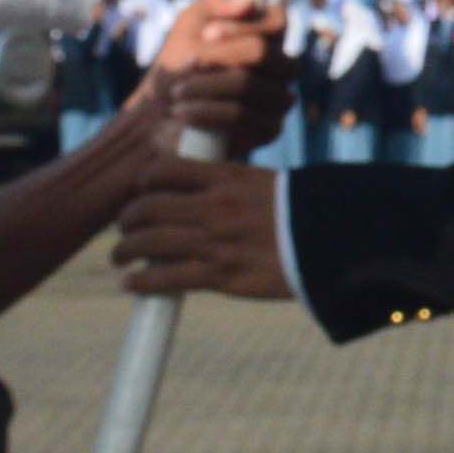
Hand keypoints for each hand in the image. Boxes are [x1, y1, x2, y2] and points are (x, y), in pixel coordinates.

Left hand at [113, 156, 292, 300]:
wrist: (334, 241)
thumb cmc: (303, 212)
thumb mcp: (263, 183)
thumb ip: (229, 184)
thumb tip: (203, 187)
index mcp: (225, 178)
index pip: (164, 169)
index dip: (143, 180)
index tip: (140, 190)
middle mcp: (214, 207)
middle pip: (148, 207)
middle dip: (128, 219)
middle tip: (124, 227)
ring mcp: (215, 242)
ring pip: (149, 243)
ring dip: (125, 250)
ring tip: (119, 256)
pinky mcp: (221, 276)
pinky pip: (167, 278)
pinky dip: (141, 281)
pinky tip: (130, 283)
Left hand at [146, 0, 295, 156]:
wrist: (159, 117)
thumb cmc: (178, 65)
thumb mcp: (189, 24)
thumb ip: (215, 1)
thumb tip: (248, 3)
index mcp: (268, 37)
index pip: (277, 21)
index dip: (241, 26)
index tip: (207, 34)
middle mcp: (281, 67)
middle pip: (263, 52)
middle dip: (218, 57)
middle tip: (185, 64)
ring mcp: (279, 98)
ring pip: (249, 84)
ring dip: (205, 85)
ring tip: (176, 92)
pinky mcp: (269, 129)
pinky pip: (243, 116)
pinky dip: (207, 111)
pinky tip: (183, 112)